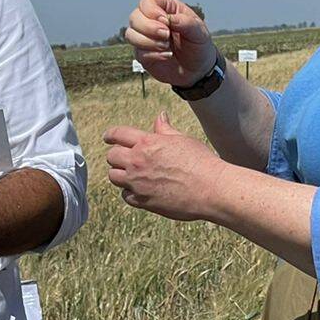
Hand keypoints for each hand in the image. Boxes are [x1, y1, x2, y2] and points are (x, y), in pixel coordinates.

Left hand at [103, 113, 222, 221]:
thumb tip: (160, 117)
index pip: (118, 134)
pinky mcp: (142, 201)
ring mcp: (138, 183)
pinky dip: (130, 193)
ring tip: (130, 175)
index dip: (110, 135)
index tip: (107, 137)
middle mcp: (138, 162)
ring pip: (113, 177)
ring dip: (120, 174)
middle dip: (116, 155)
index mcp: (147, 143)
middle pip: (111, 156)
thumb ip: (165, 130)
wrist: (211, 189)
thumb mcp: (182, 139)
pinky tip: (140, 190)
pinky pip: (125, 196)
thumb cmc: (201, 162)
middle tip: (123, 158)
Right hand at [123, 0, 217, 86]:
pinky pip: (138, 52)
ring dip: (148, 41)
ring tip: (167, 47)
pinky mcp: (143, 54)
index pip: (147, 2)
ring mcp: (145, 38)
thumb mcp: (199, 32)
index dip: (152, 11)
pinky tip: (167, 56)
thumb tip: (169, 19)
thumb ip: (186, 23)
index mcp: (165, 9)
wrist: (198, 70)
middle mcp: (151, 21)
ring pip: (131, 34)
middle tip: (166, 35)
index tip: (166, 22)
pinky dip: (153, 54)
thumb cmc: (198, 45)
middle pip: (134, 17)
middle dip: (148, 27)